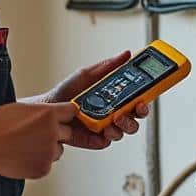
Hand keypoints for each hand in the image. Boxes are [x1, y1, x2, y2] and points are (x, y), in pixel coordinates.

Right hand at [0, 101, 78, 178]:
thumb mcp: (23, 108)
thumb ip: (42, 111)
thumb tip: (52, 114)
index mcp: (49, 114)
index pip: (71, 111)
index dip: (65, 114)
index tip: (62, 117)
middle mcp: (53, 132)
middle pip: (68, 132)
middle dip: (57, 133)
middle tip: (38, 134)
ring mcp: (49, 152)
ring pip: (59, 150)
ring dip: (49, 149)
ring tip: (27, 146)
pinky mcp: (44, 168)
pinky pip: (48, 164)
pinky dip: (39, 161)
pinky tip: (23, 156)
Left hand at [34, 51, 150, 150]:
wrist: (49, 107)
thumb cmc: (68, 91)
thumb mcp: (88, 74)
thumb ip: (108, 66)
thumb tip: (126, 54)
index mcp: (116, 97)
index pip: (138, 98)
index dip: (146, 98)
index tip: (147, 95)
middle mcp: (114, 113)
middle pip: (137, 117)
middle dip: (140, 113)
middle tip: (135, 107)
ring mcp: (107, 127)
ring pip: (126, 130)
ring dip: (125, 125)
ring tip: (115, 119)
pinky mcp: (96, 140)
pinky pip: (108, 140)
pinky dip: (108, 135)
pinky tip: (103, 129)